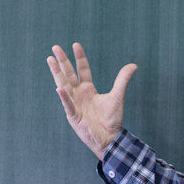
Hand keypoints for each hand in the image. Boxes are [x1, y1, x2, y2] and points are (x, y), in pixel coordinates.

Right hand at [47, 43, 137, 160]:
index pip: (82, 70)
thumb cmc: (112, 119)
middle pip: (69, 74)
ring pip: (64, 85)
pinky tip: (59, 87)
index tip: (75, 44)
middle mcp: (79, 94)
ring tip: (50, 59)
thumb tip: (133, 65)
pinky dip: (64, 97)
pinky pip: (68, 104)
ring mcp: (74, 104)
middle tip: (55, 47)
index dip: (79, 58)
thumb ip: (123, 80)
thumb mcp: (117, 96)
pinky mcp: (73, 116)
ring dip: (57, 73)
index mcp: (88, 90)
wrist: (110, 138)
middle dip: (62, 61)